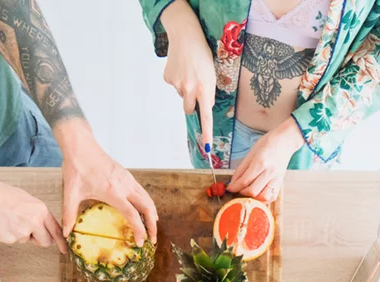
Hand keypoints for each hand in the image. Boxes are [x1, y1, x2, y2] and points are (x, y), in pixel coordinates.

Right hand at [0, 171, 64, 250]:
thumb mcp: (23, 198)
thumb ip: (36, 213)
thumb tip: (42, 225)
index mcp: (40, 209)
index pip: (56, 230)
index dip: (60, 242)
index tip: (64, 249)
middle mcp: (34, 221)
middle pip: (45, 241)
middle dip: (38, 239)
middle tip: (26, 229)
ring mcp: (21, 232)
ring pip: (26, 240)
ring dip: (20, 234)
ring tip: (7, 218)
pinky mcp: (8, 239)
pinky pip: (13, 241)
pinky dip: (7, 235)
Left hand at [56, 120, 157, 244]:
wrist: (81, 146)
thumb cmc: (76, 167)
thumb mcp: (70, 193)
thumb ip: (69, 214)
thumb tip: (65, 233)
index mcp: (113, 192)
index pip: (132, 215)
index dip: (139, 230)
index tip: (141, 242)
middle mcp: (124, 186)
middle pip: (147, 207)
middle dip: (153, 225)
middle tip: (152, 239)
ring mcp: (127, 179)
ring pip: (148, 199)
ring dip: (152, 214)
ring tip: (152, 227)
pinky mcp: (126, 175)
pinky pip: (142, 192)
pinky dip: (147, 203)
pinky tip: (143, 209)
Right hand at [160, 1, 215, 151]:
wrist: (186, 35)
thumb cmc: (203, 54)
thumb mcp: (212, 74)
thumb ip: (208, 92)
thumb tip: (202, 105)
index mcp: (206, 89)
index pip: (206, 117)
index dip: (206, 133)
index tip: (207, 148)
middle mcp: (191, 89)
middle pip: (189, 109)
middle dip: (192, 103)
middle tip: (195, 87)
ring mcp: (177, 84)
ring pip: (181, 96)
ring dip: (185, 89)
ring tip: (189, 71)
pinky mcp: (168, 78)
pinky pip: (173, 86)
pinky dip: (177, 79)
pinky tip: (180, 67)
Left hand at [227, 120, 303, 202]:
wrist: (285, 141)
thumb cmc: (267, 144)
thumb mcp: (250, 154)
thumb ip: (241, 170)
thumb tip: (233, 183)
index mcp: (260, 163)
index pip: (245, 181)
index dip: (234, 187)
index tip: (229, 189)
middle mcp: (269, 172)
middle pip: (253, 191)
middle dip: (242, 192)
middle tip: (239, 189)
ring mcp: (276, 179)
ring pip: (263, 197)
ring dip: (253, 198)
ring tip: (248, 192)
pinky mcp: (280, 183)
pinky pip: (271, 197)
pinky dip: (263, 199)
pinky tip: (257, 195)